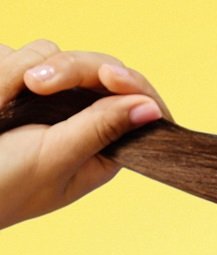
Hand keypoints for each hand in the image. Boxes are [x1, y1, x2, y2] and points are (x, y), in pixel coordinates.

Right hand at [0, 39, 169, 229]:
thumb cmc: (3, 185)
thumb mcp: (56, 158)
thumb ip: (100, 128)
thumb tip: (151, 109)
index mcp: (103, 148)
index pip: (136, 103)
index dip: (129, 83)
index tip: (110, 76)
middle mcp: (79, 120)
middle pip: (98, 70)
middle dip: (67, 71)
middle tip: (35, 83)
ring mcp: (47, 102)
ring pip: (51, 56)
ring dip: (19, 74)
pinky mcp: (14, 86)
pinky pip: (16, 56)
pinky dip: (1, 72)